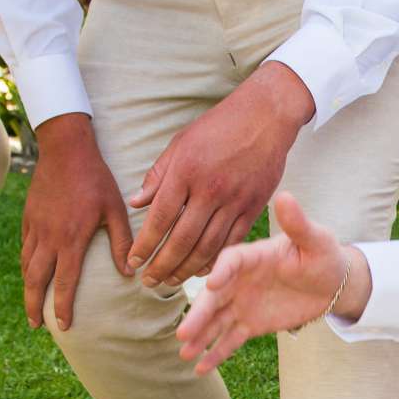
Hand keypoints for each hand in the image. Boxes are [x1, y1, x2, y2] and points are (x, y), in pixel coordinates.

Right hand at [22, 113, 131, 331]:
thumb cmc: (96, 178)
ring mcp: (35, 227)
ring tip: (32, 305)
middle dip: (35, 305)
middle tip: (36, 325)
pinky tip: (30, 271)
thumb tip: (129, 272)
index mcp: (71, 239)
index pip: (66, 282)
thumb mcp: (115, 209)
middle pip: (36, 280)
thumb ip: (122, 242)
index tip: (64, 325)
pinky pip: (24, 247)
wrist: (65, 149)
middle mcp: (49, 237)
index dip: (63, 306)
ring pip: (27, 265)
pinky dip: (26, 264)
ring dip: (28, 288)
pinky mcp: (29, 217)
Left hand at [127, 60, 313, 287]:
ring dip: (187, 269)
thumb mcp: (181, 143)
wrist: (265, 116)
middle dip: (162, 265)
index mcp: (186, 171)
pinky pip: (233, 241)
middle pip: (181, 239)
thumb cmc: (218, 126)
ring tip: (172, 282)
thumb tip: (136, 203)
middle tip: (149, 282)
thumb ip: (158, 175)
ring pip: (207, 246)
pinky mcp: (254, 206)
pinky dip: (217, 260)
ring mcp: (234, 200)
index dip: (144, 244)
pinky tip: (204, 271)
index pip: (159, 218)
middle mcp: (209, 189)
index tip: (133, 261)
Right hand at [175, 193, 369, 374]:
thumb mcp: (315, 239)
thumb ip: (298, 224)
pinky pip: (230, 340)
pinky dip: (216, 353)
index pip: (229, 261)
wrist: (332, 283)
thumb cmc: (323, 255)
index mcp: (251, 255)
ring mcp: (242, 303)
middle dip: (199, 315)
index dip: (220, 272)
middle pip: (214, 297)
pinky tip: (199, 368)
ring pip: (217, 321)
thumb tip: (285, 196)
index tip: (212, 284)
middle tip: (182, 333)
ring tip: (183, 354)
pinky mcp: (251, 323)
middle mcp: (239, 280)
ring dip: (200, 337)